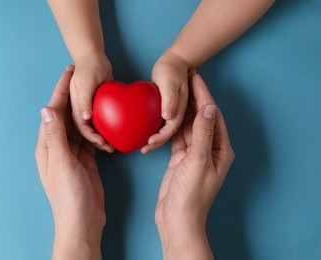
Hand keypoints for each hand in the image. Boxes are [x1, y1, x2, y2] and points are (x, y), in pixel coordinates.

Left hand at [35, 65, 104, 259]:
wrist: (82, 221)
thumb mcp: (62, 163)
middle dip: (72, 96)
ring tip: (93, 92)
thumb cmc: (69, 196)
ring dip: (83, 110)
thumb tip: (48, 108)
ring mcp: (72, 154)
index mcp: (48, 146)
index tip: (69, 73)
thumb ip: (56, 136)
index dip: (60, 91)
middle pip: (65, 116)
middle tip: (81, 77)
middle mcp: (58, 147)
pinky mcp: (85, 161)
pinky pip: (89, 139)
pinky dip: (94, 128)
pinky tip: (101, 119)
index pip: (54, 112)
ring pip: (77, 126)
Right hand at [70, 54, 113, 152]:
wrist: (95, 56)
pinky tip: (118, 130)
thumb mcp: (85, 83)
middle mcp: (81, 109)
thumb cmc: (89, 67)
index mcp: (74, 106)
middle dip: (98, 141)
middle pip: (87, 130)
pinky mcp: (98, 105)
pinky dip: (108, 126)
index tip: (102, 142)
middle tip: (111, 147)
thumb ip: (83, 100)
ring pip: (95, 127)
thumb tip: (86, 117)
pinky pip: (102, 120)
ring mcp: (89, 108)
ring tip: (115, 143)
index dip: (91, 136)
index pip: (81, 126)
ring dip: (103, 136)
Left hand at [141, 51, 189, 153]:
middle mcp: (176, 114)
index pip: (170, 130)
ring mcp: (171, 112)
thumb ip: (170, 99)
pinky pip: (157, 122)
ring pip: (162, 130)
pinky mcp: (164, 109)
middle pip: (166, 134)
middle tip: (142, 150)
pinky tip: (140, 131)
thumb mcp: (170, 83)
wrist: (174, 62)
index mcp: (179, 110)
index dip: (160, 139)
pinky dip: (150, 128)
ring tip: (140, 146)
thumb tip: (168, 116)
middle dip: (155, 143)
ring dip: (152, 139)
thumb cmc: (171, 70)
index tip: (148, 144)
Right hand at [155, 73, 234, 259]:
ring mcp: (194, 153)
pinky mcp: (180, 159)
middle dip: (194, 98)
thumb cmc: (191, 195)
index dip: (204, 94)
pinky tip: (167, 114)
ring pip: (188, 126)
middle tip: (185, 78)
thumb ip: (202, 134)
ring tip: (175, 91)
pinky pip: (177, 137)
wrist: (177, 219)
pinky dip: (172, 126)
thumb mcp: (197, 161)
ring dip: (182, 109)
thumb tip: (208, 107)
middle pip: (201, 117)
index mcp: (219, 149)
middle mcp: (209, 148)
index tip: (196, 77)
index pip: (212, 115)